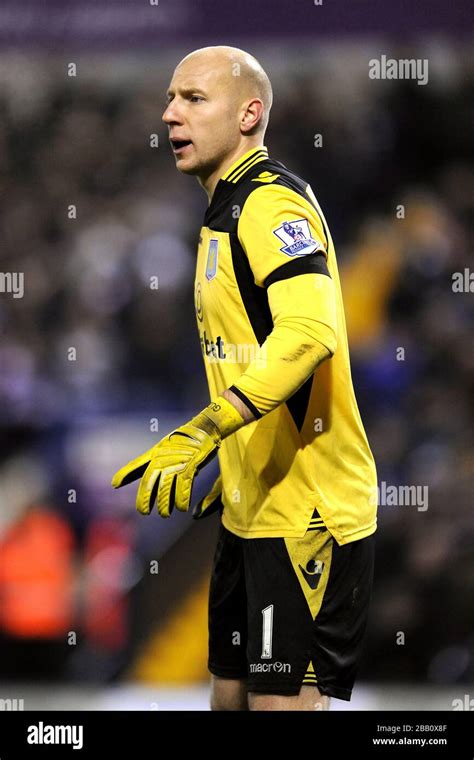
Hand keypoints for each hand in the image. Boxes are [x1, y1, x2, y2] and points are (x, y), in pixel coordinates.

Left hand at [111, 397, 242, 517]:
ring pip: (165, 488)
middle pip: (148, 482)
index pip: (136, 465)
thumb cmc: (185, 441)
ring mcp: (175, 462)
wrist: (204, 429)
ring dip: (164, 504)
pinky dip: (182, 500)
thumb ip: (156, 462)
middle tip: (144, 512)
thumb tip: (145, 474)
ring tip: (165, 514)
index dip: (125, 474)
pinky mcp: (190, 465)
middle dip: (144, 499)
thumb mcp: (166, 450)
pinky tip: (182, 507)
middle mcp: (162, 458)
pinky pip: (183, 487)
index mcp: (155, 453)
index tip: (114, 484)